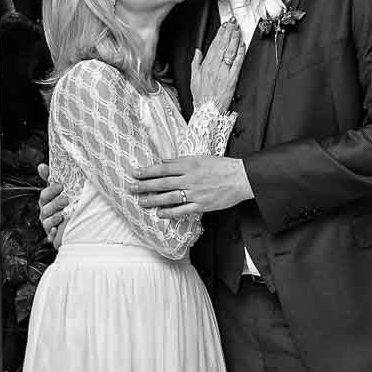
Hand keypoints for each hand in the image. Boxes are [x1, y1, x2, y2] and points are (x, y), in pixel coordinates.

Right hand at [35, 161, 68, 247]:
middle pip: (45, 208)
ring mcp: (48, 224)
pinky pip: (50, 235)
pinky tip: (57, 230)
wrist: (72, 223)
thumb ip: (50, 179)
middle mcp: (45, 213)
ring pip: (47, 221)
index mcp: (46, 201)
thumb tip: (41, 166)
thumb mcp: (59, 191)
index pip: (44, 195)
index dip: (51, 190)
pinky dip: (52, 233)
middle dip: (55, 204)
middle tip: (66, 200)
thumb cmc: (64, 203)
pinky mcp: (53, 235)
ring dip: (54, 218)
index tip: (60, 186)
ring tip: (62, 215)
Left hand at [130, 154, 250, 215]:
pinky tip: (160, 214)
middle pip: (162, 183)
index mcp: (189, 165)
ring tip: (141, 202)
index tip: (135, 173)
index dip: (147, 171)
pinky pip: (182, 210)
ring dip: (153, 200)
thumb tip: (164, 162)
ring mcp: (195, 193)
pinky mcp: (202, 205)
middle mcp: (189, 179)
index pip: (163, 168)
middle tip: (131, 188)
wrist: (240, 178)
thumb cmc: (221, 166)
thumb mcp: (200, 158)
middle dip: (144, 186)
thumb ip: (181, 161)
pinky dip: (170, 212)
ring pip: (169, 197)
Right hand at [190, 32, 248, 112]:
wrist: (207, 111)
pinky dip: (240, 54)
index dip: (219, 34)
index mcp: (205, 66)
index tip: (224, 26)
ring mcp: (224, 73)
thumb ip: (195, 63)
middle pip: (222, 46)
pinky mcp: (232, 79)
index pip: (213, 45)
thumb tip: (197, 51)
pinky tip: (242, 46)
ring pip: (230, 52)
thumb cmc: (201, 97)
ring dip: (234, 39)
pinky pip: (237, 64)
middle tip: (233, 22)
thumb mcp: (193, 78)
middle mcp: (214, 67)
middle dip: (228, 32)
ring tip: (238, 30)